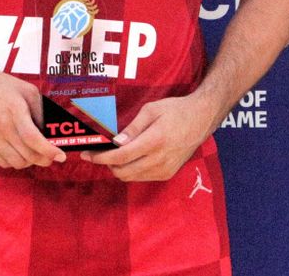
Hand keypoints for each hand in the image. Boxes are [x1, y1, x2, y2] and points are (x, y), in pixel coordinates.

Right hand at [0, 69, 64, 169]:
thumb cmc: (1, 86)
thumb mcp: (27, 90)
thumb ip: (41, 111)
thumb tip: (52, 134)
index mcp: (14, 109)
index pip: (33, 138)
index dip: (49, 151)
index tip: (60, 156)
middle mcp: (0, 125)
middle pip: (27, 155)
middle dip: (44, 159)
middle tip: (50, 156)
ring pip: (16, 163)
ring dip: (29, 162)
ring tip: (34, 153)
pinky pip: (2, 163)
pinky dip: (14, 162)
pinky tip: (18, 152)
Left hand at [81, 95, 214, 181]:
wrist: (201, 119)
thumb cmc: (175, 110)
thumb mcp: (151, 110)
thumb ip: (132, 128)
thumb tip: (115, 142)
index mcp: (154, 141)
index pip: (120, 157)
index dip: (100, 158)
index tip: (87, 154)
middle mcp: (159, 160)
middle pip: (123, 172)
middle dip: (106, 165)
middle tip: (97, 153)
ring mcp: (164, 169)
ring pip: (131, 177)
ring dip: (118, 168)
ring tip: (112, 155)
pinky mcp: (167, 174)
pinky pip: (142, 177)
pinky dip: (131, 170)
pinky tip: (129, 158)